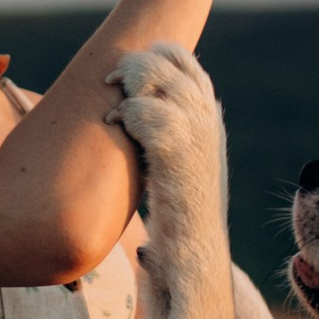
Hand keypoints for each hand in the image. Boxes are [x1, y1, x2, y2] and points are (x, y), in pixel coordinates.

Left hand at [107, 43, 227, 261]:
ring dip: (128, 84)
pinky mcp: (177, 155)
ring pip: (157, 76)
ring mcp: (196, 134)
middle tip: (110, 86)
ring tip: (113, 110)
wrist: (195, 262)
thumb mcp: (175, 171)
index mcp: (208, 118)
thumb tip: (132, 118)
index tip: (122, 77)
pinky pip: (146, 111)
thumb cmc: (179, 225)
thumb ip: (164, 141)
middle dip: (135, 65)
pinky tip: (114, 125)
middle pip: (169, 59)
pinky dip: (125, 113)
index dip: (150, 56)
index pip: (183, 61)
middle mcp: (207, 119)